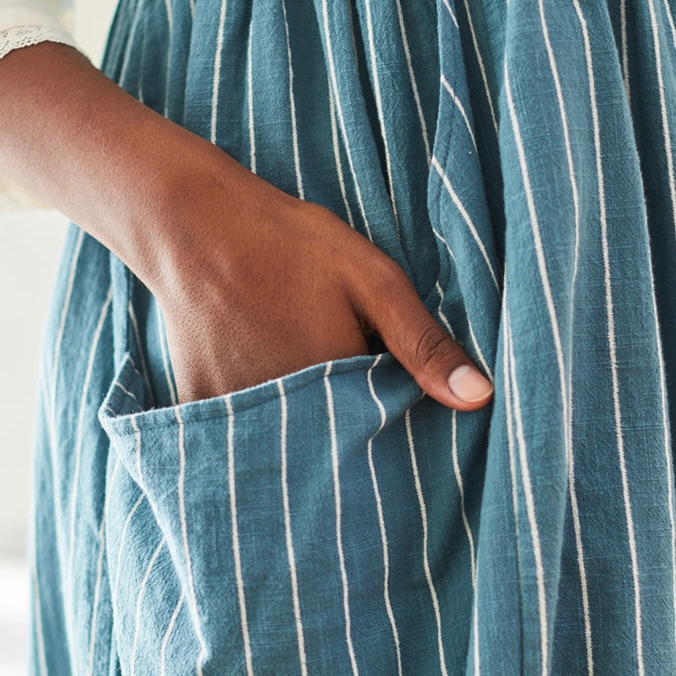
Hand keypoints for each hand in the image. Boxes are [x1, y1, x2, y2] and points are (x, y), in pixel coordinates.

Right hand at [0, 42, 491, 410]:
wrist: (193, 223)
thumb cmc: (291, 245)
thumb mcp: (373, 281)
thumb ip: (424, 344)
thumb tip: (482, 399)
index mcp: (336, 391)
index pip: (379, 438)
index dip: (391, 430)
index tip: (395, 416)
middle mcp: (286, 417)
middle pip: (331, 451)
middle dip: (346, 442)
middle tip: (340, 393)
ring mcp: (238, 416)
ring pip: (286, 445)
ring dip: (301, 433)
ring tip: (299, 386)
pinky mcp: (203, 409)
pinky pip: (239, 436)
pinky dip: (255, 425)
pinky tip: (257, 378)